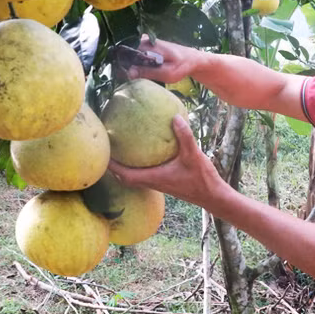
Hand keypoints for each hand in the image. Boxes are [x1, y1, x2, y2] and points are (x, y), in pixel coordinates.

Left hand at [108, 115, 227, 208]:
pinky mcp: (166, 182)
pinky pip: (146, 174)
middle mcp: (153, 182)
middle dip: (114, 166)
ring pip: (135, 177)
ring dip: (126, 167)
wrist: (213, 196)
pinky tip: (146, 154)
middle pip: (126, 177)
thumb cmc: (201, 179)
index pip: (125, 174)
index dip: (112, 166)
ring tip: (120, 151)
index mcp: (154, 178)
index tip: (102, 154)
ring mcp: (160, 183)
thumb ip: (185, 137)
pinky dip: (140, 166)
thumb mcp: (193, 155)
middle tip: (107, 151)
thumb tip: (174, 117)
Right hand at [126, 35, 202, 83]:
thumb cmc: (181, 66)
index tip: (121, 76)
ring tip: (131, 76)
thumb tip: (129, 72)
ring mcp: (145, 42)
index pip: (126, 53)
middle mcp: (144, 40)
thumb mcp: (166, 73)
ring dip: (130, 65)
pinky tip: (137, 72)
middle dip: (125, 65)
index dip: (121, 65)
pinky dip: (135, 63)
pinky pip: (136, 55)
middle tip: (127, 78)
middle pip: (127, 53)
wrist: (192, 59)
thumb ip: (148, 72)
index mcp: (147, 45)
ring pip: (131, 55)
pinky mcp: (147, 46)